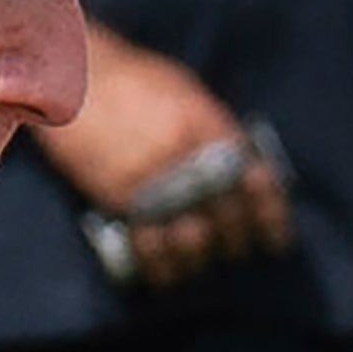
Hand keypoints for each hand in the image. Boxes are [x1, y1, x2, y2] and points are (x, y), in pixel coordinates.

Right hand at [33, 30, 291, 284]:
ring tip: (198, 262)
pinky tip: (164, 276)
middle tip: (234, 250)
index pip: (256, 182)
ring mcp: (154, 179)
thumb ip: (213, 130)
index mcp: (211, 127)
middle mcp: (188, 156)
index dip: (271, 216)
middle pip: (227, 217)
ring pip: (192, 239)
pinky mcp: (119, 197)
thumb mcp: (186, 92)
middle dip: (234, 241)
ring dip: (199, 258)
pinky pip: (147, 244)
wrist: (76, 75)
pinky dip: (158, 266)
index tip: (276, 238)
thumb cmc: (133, 78)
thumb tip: (241, 167)